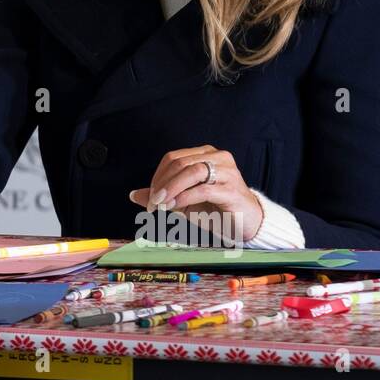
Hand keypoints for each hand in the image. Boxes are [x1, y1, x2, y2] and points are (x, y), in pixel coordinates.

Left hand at [128, 145, 264, 242]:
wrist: (246, 224)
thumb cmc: (215, 209)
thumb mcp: (183, 202)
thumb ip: (161, 196)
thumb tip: (133, 195)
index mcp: (205, 154)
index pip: (173, 158)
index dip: (158, 176)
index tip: (150, 197)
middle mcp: (218, 157)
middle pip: (180, 163)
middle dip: (162, 184)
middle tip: (153, 203)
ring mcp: (227, 171)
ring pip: (192, 171)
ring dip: (172, 188)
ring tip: (162, 204)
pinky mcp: (232, 189)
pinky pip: (203, 189)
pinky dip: (185, 197)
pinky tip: (176, 206)